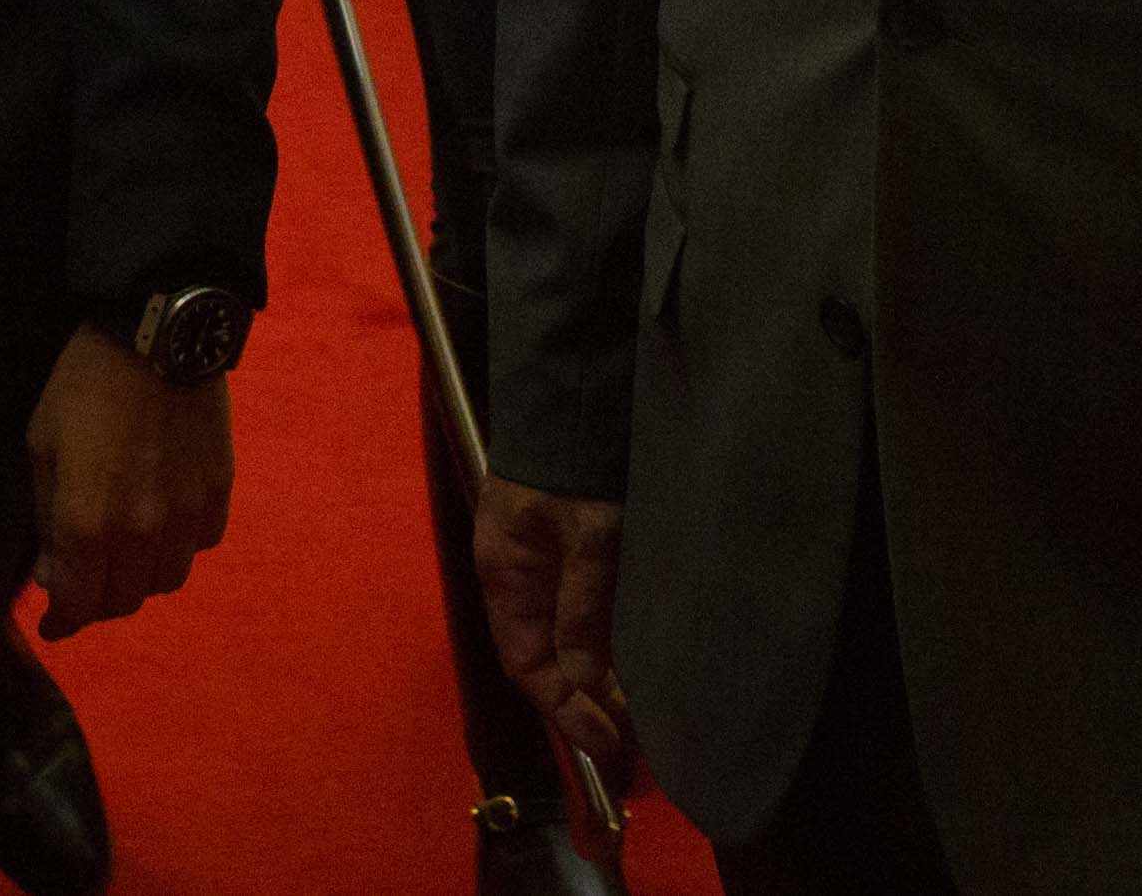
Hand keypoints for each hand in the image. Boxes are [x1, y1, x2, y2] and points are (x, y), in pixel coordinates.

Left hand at [23, 326, 230, 637]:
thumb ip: (46, 516)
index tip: (53, 624)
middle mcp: (141, 531)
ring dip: (140, 577)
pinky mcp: (218, 492)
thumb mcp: (43, 443)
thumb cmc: (86, 382)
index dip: (63, 622)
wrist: (158, 332)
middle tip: (83, 579)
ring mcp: (186, 514)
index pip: (79, 605)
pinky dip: (178, 546)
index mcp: (88, 521)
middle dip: (97, 599)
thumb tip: (56, 571)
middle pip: (123, 601)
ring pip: (165, 581)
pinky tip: (163, 521)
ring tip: (124, 551)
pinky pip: (200, 545)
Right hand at [474, 476, 636, 793]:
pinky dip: (597, 650)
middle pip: (543, 661)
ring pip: (560, 643)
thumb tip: (586, 682)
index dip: (567, 712)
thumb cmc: (574, 458)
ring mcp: (536, 563)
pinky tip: (626, 669)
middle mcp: (514, 578)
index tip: (610, 748)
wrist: (572, 388)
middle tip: (630, 753)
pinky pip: (573, 617)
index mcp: (507, 576)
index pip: (529, 666)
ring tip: (634, 725)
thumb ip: (584, 606)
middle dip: (582, 710)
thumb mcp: (589, 535)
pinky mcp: (561, 548)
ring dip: (593, 685)